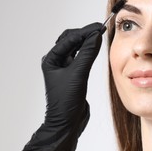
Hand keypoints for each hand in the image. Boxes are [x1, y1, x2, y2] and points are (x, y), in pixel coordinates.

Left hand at [19, 22, 102, 150]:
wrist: (67, 123)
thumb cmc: (66, 102)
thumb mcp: (78, 75)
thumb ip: (87, 54)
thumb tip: (96, 36)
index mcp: (51, 60)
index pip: (69, 39)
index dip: (85, 31)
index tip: (99, 27)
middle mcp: (56, 62)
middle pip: (70, 40)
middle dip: (85, 34)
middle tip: (100, 30)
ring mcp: (64, 69)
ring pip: (76, 49)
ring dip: (86, 42)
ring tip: (99, 37)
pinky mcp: (73, 76)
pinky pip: (81, 58)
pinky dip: (88, 52)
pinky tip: (96, 50)